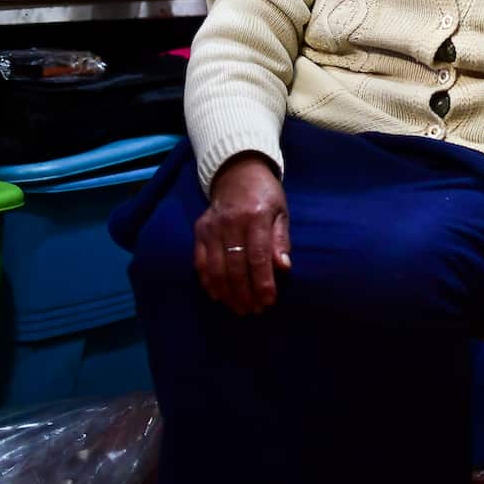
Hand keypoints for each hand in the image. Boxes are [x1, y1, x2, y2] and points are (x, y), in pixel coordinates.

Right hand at [194, 153, 291, 315]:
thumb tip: (283, 268)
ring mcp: (212, 227)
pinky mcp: (199, 231)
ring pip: (216, 268)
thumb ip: (281, 240)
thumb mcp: (281, 212)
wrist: (236, 171)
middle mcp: (231, 222)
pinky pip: (200, 261)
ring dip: (227, 292)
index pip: (259, 256)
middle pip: (236, 266)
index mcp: (256, 216)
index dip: (263, 282)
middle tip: (254, 311)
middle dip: (245, 293)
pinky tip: (218, 295)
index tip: (268, 301)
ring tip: (238, 308)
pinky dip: (208, 281)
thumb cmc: (265, 195)